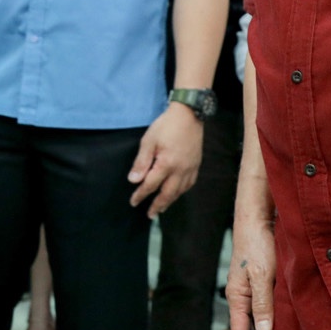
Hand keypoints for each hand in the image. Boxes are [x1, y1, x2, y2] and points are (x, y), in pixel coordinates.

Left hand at [128, 103, 202, 217]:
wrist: (189, 115)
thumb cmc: (166, 126)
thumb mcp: (149, 140)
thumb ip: (141, 162)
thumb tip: (134, 180)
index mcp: (166, 164)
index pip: (151, 185)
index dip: (141, 195)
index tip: (134, 202)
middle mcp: (180, 170)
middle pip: (167, 194)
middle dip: (157, 205)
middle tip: (150, 215)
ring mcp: (190, 169)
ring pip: (180, 191)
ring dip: (170, 201)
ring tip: (162, 208)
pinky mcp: (196, 165)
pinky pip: (189, 184)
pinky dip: (182, 192)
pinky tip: (177, 193)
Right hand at [228, 209, 276, 329]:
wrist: (256, 217)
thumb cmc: (257, 243)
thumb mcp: (262, 275)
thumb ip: (263, 304)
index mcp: (236, 296)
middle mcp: (241, 295)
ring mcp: (250, 288)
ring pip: (255, 319)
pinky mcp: (260, 281)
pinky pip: (263, 307)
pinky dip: (269, 320)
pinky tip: (280, 327)